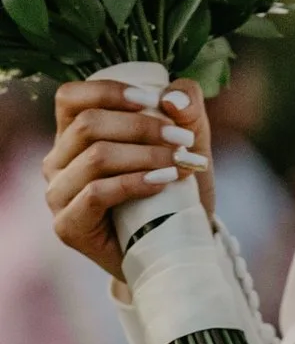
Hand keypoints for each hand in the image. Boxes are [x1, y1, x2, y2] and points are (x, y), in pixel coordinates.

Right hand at [45, 77, 212, 273]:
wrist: (175, 251)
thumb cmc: (176, 193)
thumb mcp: (188, 144)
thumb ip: (186, 110)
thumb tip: (171, 97)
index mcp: (72, 135)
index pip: (71, 98)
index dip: (109, 91)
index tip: (153, 99)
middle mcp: (57, 162)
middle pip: (88, 125)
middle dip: (141, 127)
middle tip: (183, 140)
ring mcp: (58, 195)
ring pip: (95, 157)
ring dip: (144, 155)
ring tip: (181, 162)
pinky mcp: (68, 226)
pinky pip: (97, 193)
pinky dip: (135, 183)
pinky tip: (163, 182)